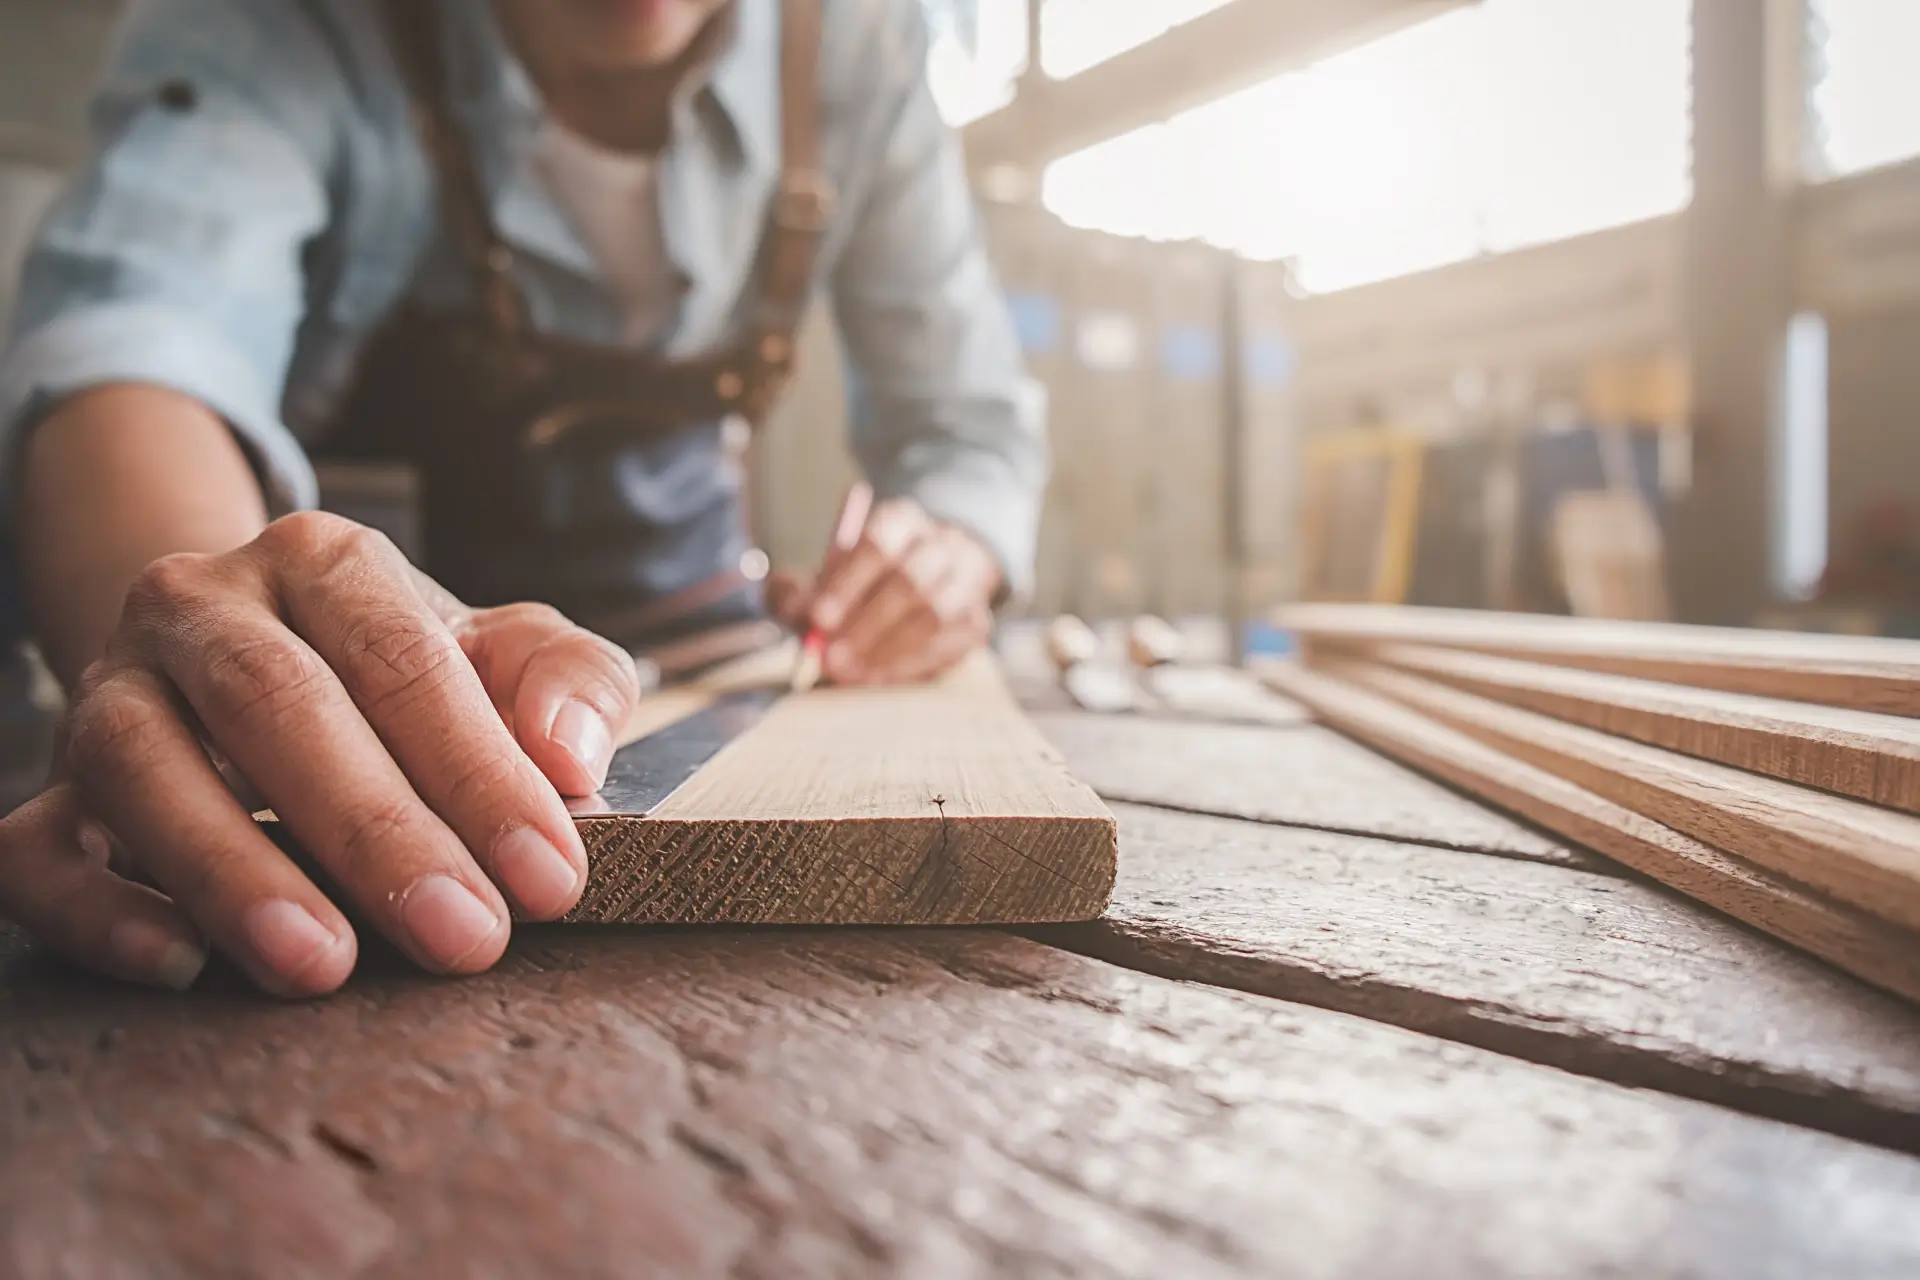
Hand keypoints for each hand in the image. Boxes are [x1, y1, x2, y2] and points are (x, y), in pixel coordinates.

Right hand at [0, 512, 638, 996]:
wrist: (258, 666)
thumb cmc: (412, 673)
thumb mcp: (509, 653)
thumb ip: (569, 681)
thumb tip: (569, 754)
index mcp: (322, 561)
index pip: (403, 659)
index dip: (480, 773)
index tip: (549, 879)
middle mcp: (201, 606)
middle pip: (277, 704)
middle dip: (378, 832)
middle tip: (465, 937)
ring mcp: (109, 693)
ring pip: (142, 764)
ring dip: (233, 870)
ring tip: (323, 964)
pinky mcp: (49, 792)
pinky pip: (34, 848)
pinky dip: (97, 910)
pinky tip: (179, 964)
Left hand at [766, 499, 998, 685]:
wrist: (929, 582)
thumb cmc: (865, 582)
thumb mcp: (822, 578)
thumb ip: (798, 591)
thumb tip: (795, 610)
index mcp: (901, 520)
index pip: (877, 543)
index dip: (847, 583)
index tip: (819, 618)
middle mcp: (941, 544)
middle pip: (910, 579)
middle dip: (867, 624)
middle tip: (831, 657)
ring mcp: (966, 582)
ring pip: (935, 614)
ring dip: (887, 648)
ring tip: (850, 673)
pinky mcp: (976, 622)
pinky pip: (947, 646)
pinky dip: (908, 666)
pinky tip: (876, 678)